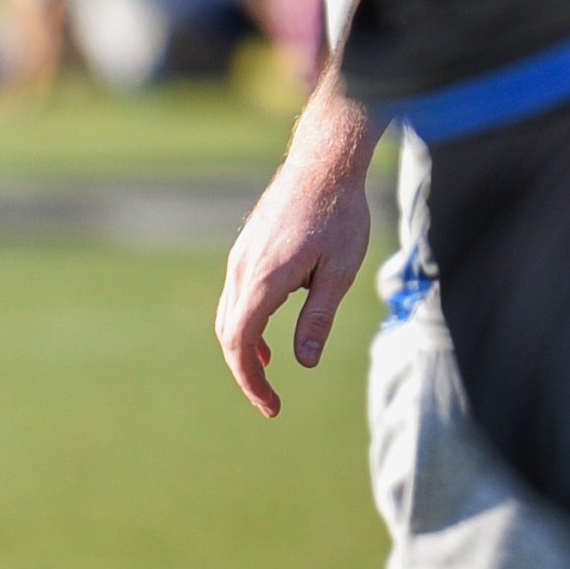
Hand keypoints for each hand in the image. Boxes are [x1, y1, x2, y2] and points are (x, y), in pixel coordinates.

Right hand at [214, 69, 378, 419]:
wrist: (324, 161)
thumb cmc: (340, 214)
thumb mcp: (340, 271)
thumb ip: (318, 317)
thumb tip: (302, 362)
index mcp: (264, 281)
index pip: (242, 345)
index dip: (252, 382)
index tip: (272, 407)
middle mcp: (243, 269)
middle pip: (229, 334)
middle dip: (245, 372)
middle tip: (270, 401)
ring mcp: (241, 256)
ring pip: (229, 314)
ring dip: (244, 347)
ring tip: (268, 373)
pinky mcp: (247, 246)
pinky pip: (236, 295)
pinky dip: (246, 322)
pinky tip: (268, 332)